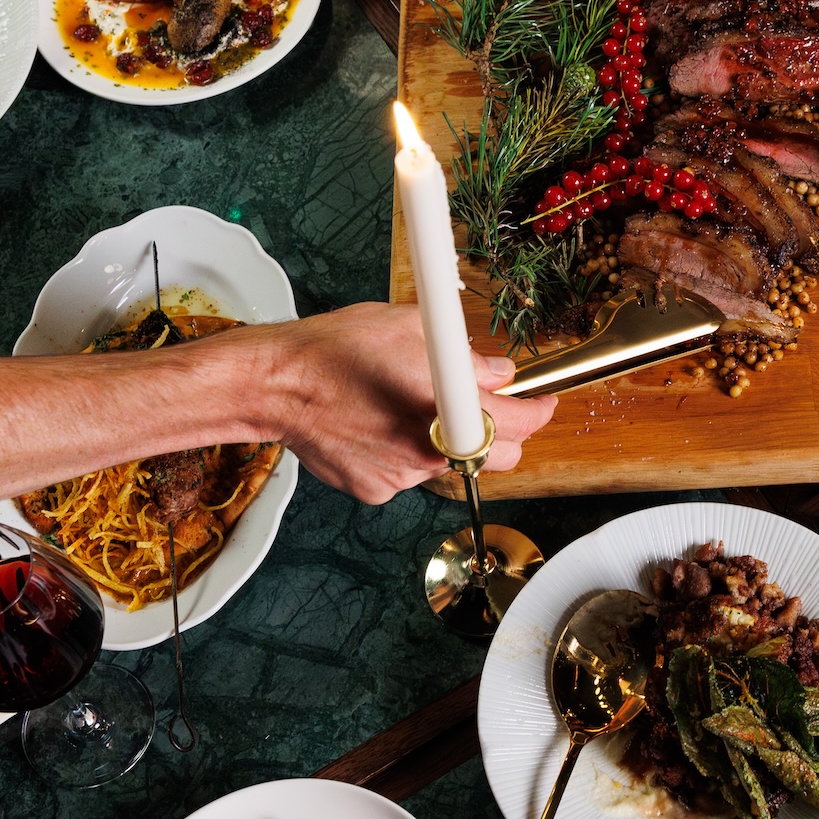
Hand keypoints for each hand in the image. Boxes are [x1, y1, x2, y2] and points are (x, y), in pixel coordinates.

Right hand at [246, 302, 557, 502]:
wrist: (276, 384)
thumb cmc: (335, 350)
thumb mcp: (413, 328)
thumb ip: (466, 355)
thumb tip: (497, 372)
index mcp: (447, 409)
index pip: (519, 423)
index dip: (539, 411)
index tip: (542, 402)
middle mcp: (429, 451)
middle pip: (496, 457)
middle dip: (500, 433)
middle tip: (483, 405)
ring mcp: (402, 477)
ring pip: (447, 464)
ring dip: (443, 439)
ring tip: (406, 405)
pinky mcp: (375, 490)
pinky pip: (406, 474)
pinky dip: (403, 453)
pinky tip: (377, 425)